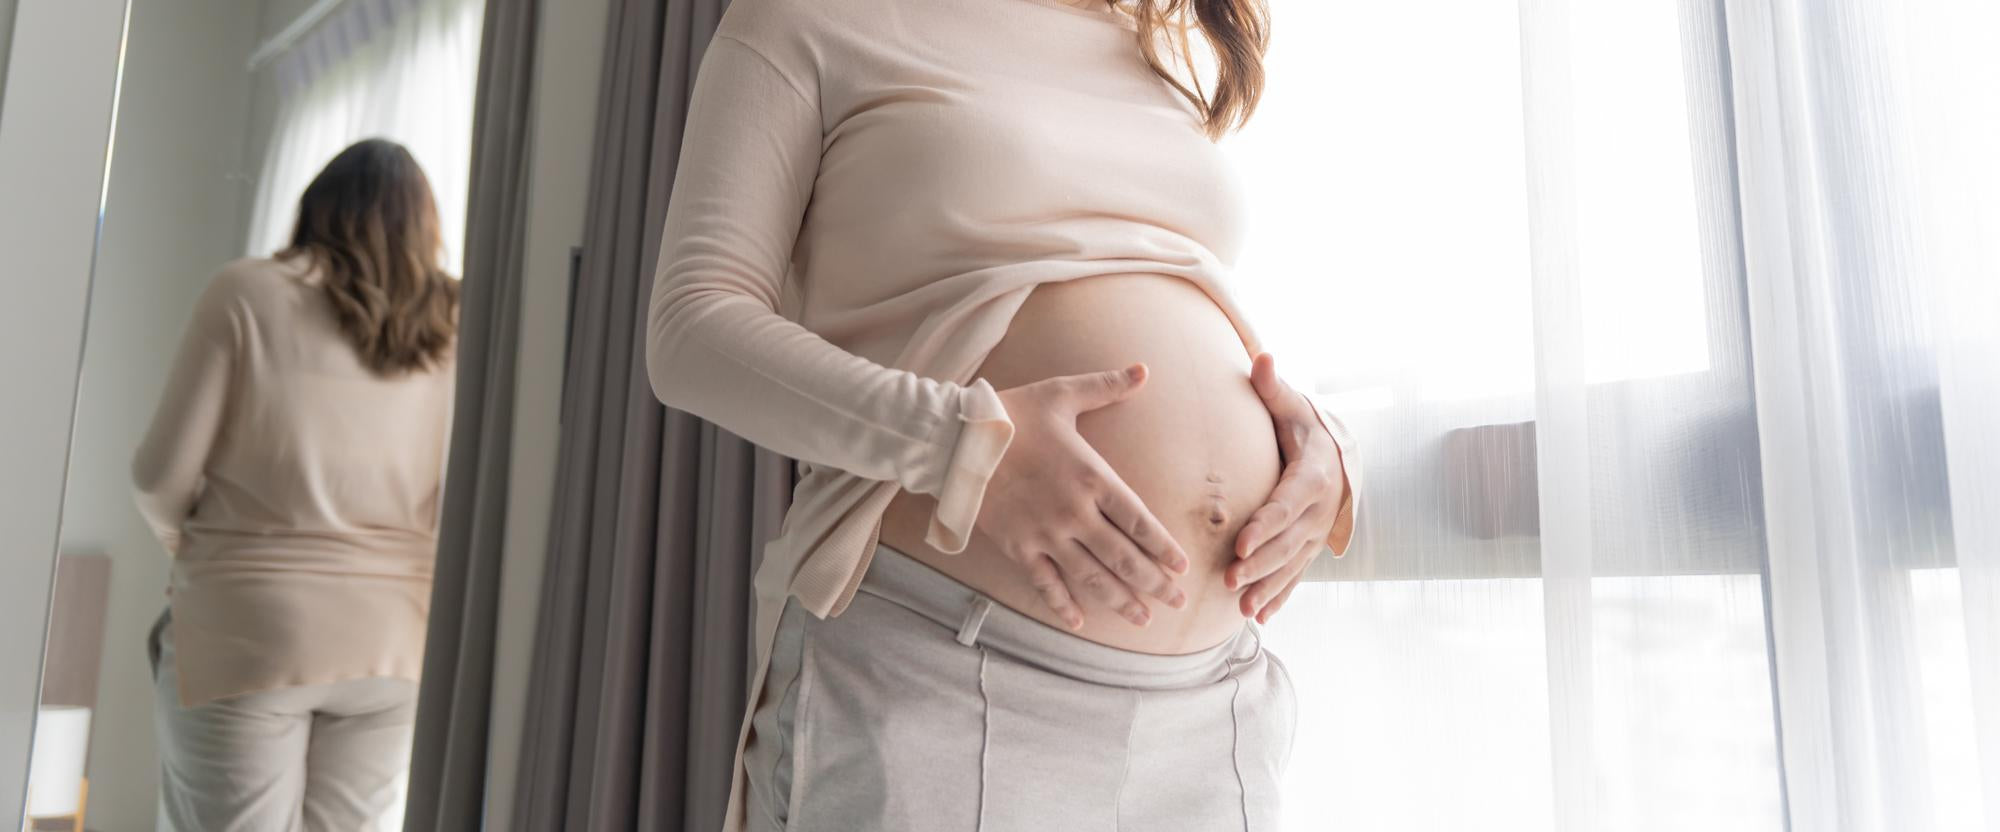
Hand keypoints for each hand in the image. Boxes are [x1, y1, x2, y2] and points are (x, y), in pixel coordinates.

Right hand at [977, 362, 1192, 630]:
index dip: (1163, 548)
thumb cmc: (1011, 414)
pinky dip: (1062, 605)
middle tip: (1176, 602)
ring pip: (1091, 577)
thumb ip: (1105, 386)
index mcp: (1091, 477)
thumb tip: (1143, 368)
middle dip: (1154, 583)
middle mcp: (1074, 512)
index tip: (1181, 567)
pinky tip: (1079, 623)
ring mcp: (1045, 534)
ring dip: (1120, 600)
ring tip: (1142, 619)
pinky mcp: (1017, 546)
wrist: (955, 439)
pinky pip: (1045, 583)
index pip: (1139, 521)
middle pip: (1124, 557)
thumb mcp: (1061, 394)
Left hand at [1230, 352, 1347, 624]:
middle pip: (1287, 542)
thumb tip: (1262, 357)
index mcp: (1313, 476)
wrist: (1336, 454)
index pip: (1286, 505)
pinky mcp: (1310, 548)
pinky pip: (1296, 575)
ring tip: (1243, 608)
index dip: (1265, 525)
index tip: (1240, 543)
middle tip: (1230, 580)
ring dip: (1268, 587)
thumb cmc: (1302, 426)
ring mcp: (1316, 533)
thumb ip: (1273, 388)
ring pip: (1292, 565)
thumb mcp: (1291, 406)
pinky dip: (1280, 596)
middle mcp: (1318, 510)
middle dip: (1260, 563)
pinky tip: (1260, 617)